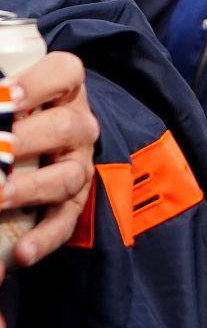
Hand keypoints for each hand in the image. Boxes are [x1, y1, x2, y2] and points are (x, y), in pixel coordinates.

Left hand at [2, 51, 97, 269]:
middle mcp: (78, 125)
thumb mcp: (6, 104)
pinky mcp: (73, 202)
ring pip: (68, 175)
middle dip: (27, 140)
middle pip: (65, 127)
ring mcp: (78, 164)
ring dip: (31, 189)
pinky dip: (45, 238)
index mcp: (62, 90)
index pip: (65, 74)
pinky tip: (22, 253)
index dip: (38, 83)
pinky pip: (65, 221)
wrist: (38, 145)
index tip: (7, 97)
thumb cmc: (15, 117)